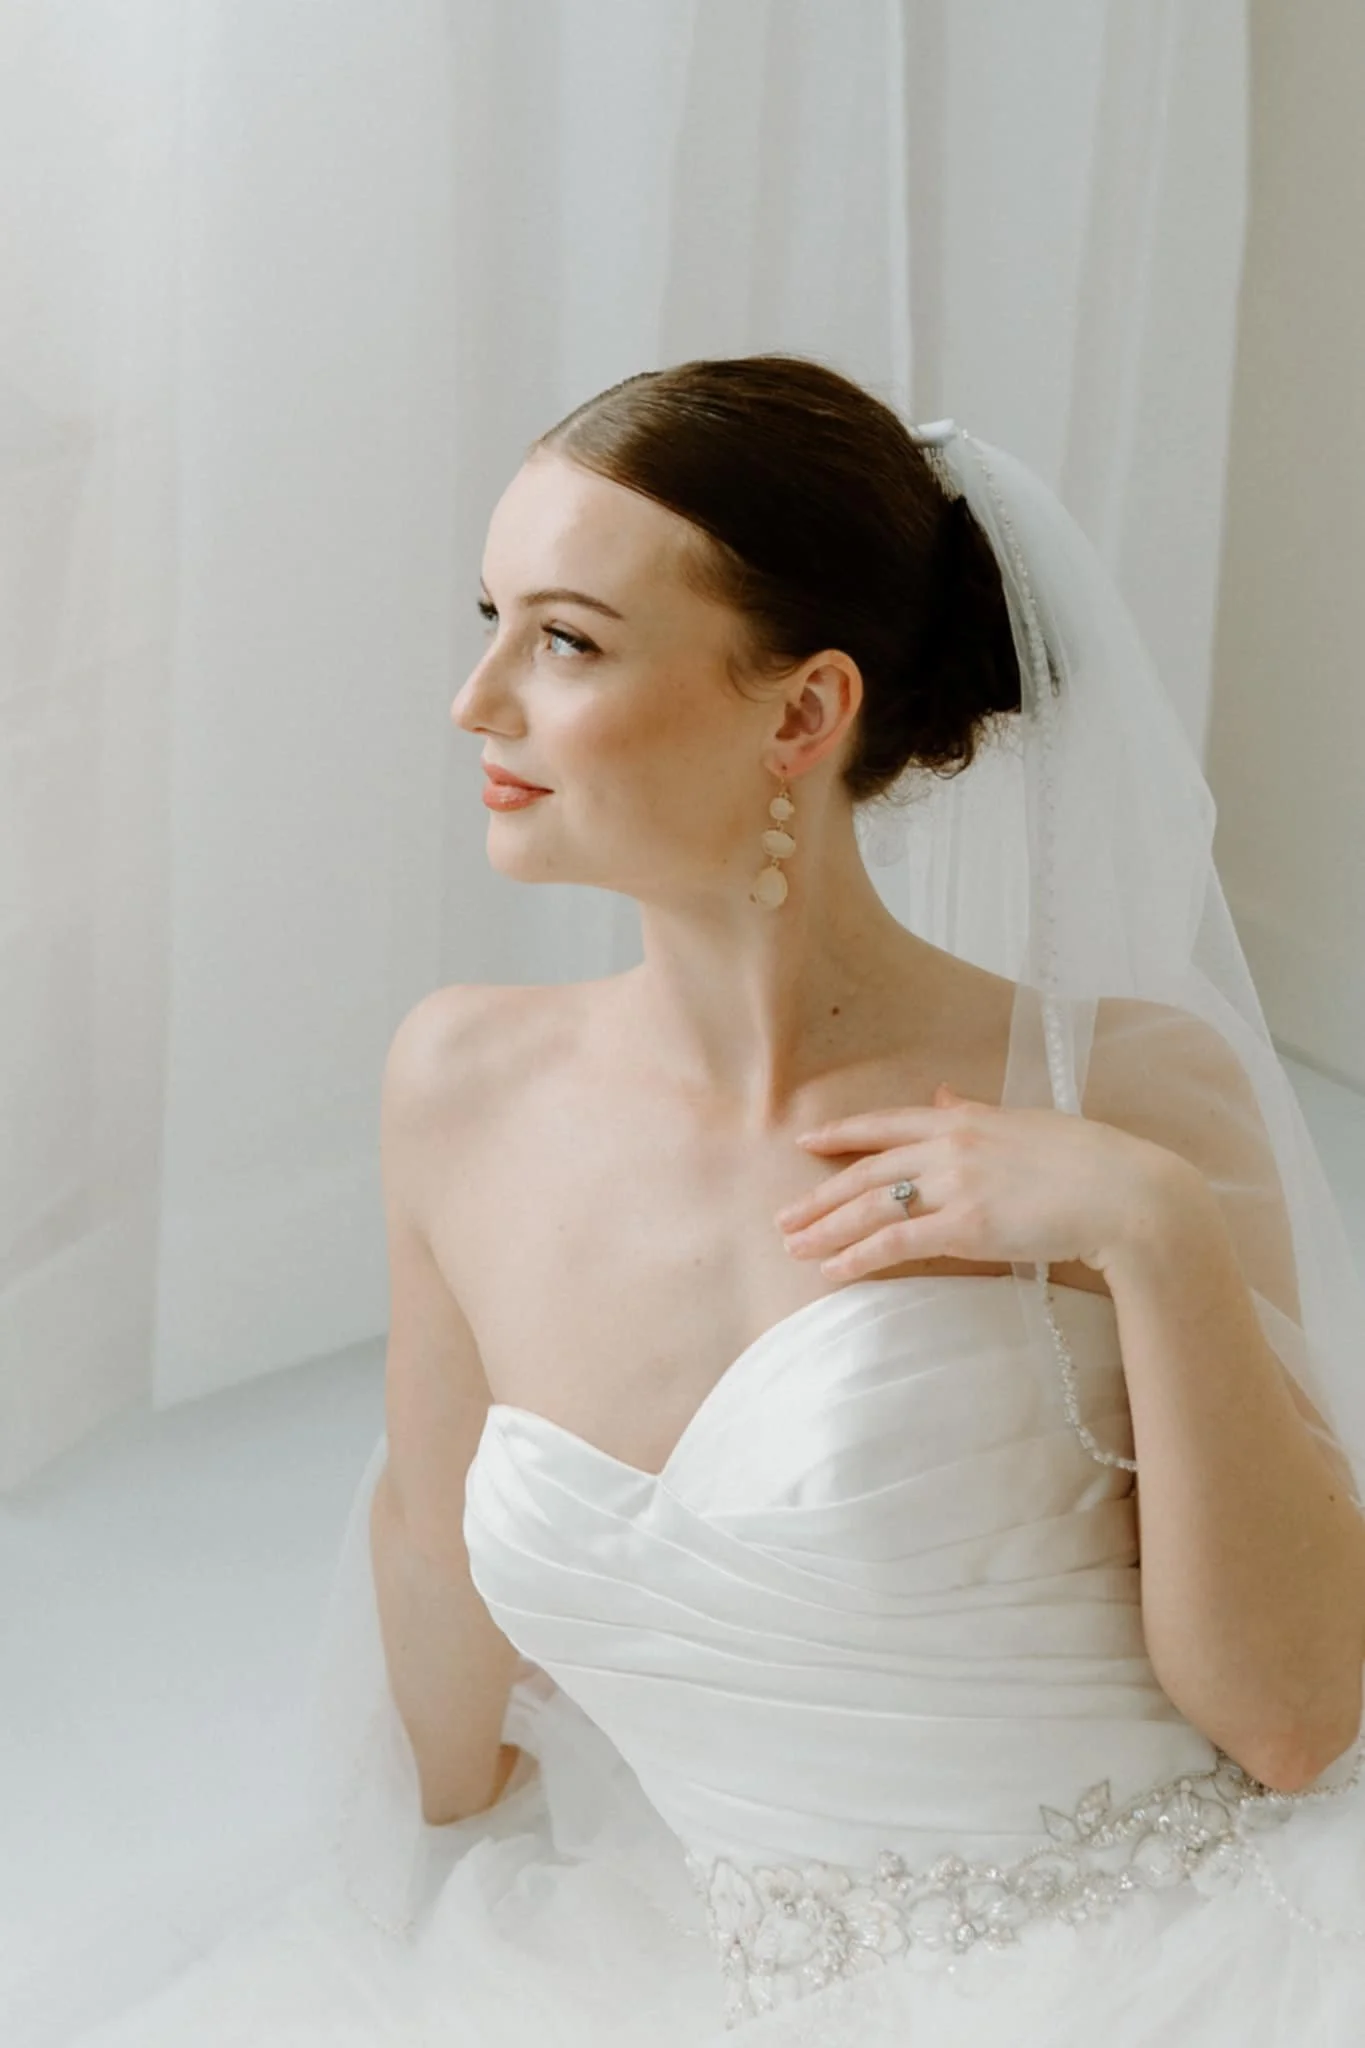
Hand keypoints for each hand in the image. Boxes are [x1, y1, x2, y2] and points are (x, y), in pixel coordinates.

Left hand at [774, 1083, 1185, 1282]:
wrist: (1126, 1194)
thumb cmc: (1089, 1163)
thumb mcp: (1027, 1123)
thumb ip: (978, 1112)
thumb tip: (945, 1097)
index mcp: (966, 1120)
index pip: (887, 1124)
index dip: (842, 1133)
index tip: (806, 1141)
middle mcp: (952, 1146)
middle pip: (867, 1171)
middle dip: (820, 1195)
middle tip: (783, 1218)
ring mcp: (957, 1186)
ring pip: (872, 1207)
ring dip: (827, 1229)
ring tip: (794, 1248)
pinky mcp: (967, 1228)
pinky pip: (897, 1242)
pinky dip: (858, 1257)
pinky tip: (832, 1271)